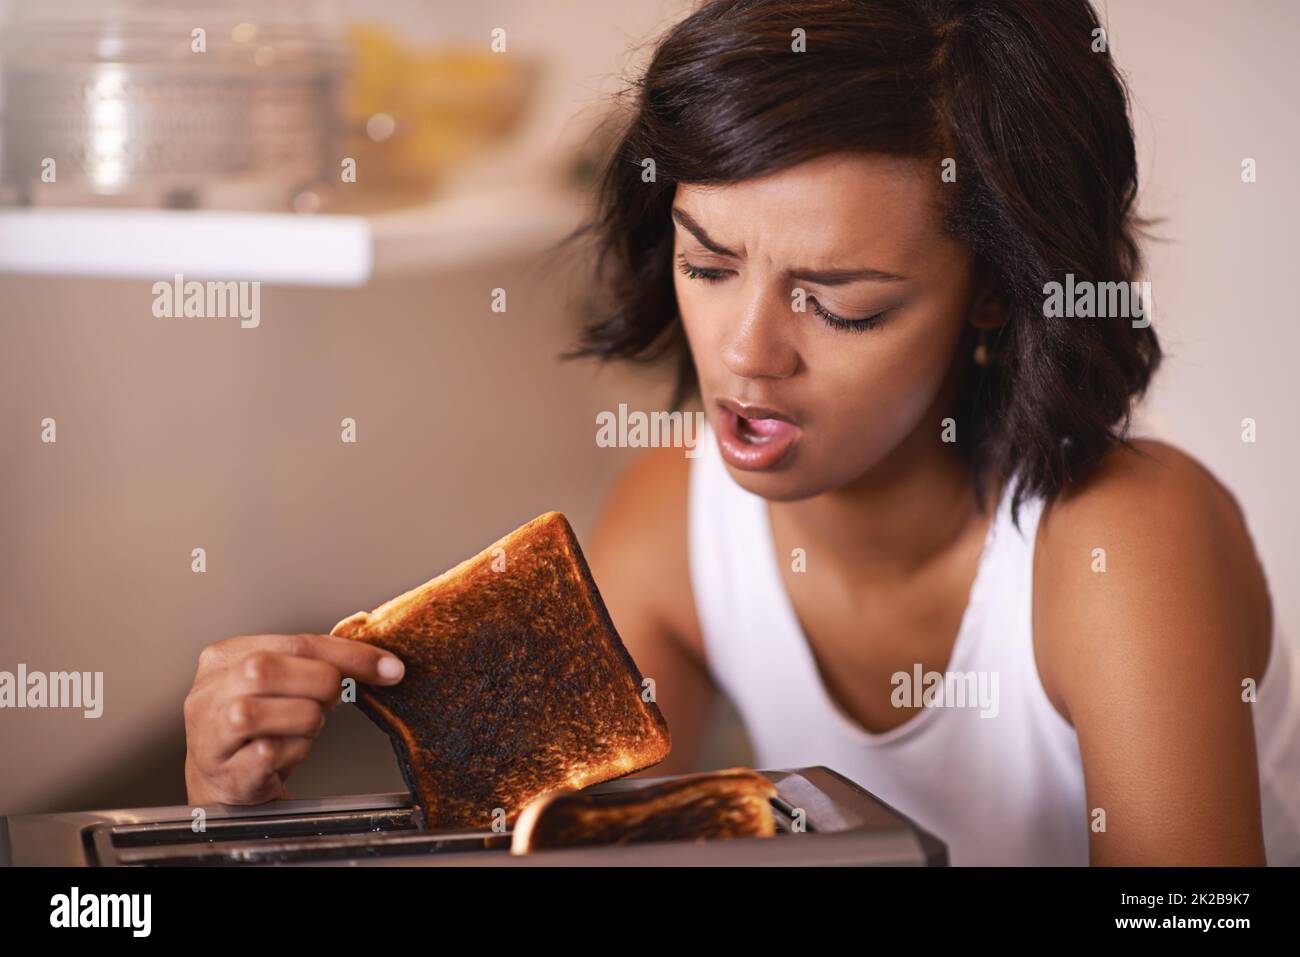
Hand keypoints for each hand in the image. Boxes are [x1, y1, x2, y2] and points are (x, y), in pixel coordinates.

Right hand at [183, 633, 403, 805]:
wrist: (217, 779)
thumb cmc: (253, 726)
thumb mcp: (277, 682)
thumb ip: (314, 662)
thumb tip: (378, 661)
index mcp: (226, 656)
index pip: (298, 642)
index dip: (351, 654)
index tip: (388, 667)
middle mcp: (211, 690)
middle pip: (276, 669)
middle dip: (323, 685)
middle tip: (331, 701)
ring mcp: (213, 731)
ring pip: (281, 710)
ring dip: (309, 722)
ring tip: (301, 729)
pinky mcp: (226, 770)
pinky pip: (275, 752)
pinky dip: (295, 753)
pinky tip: (286, 754)